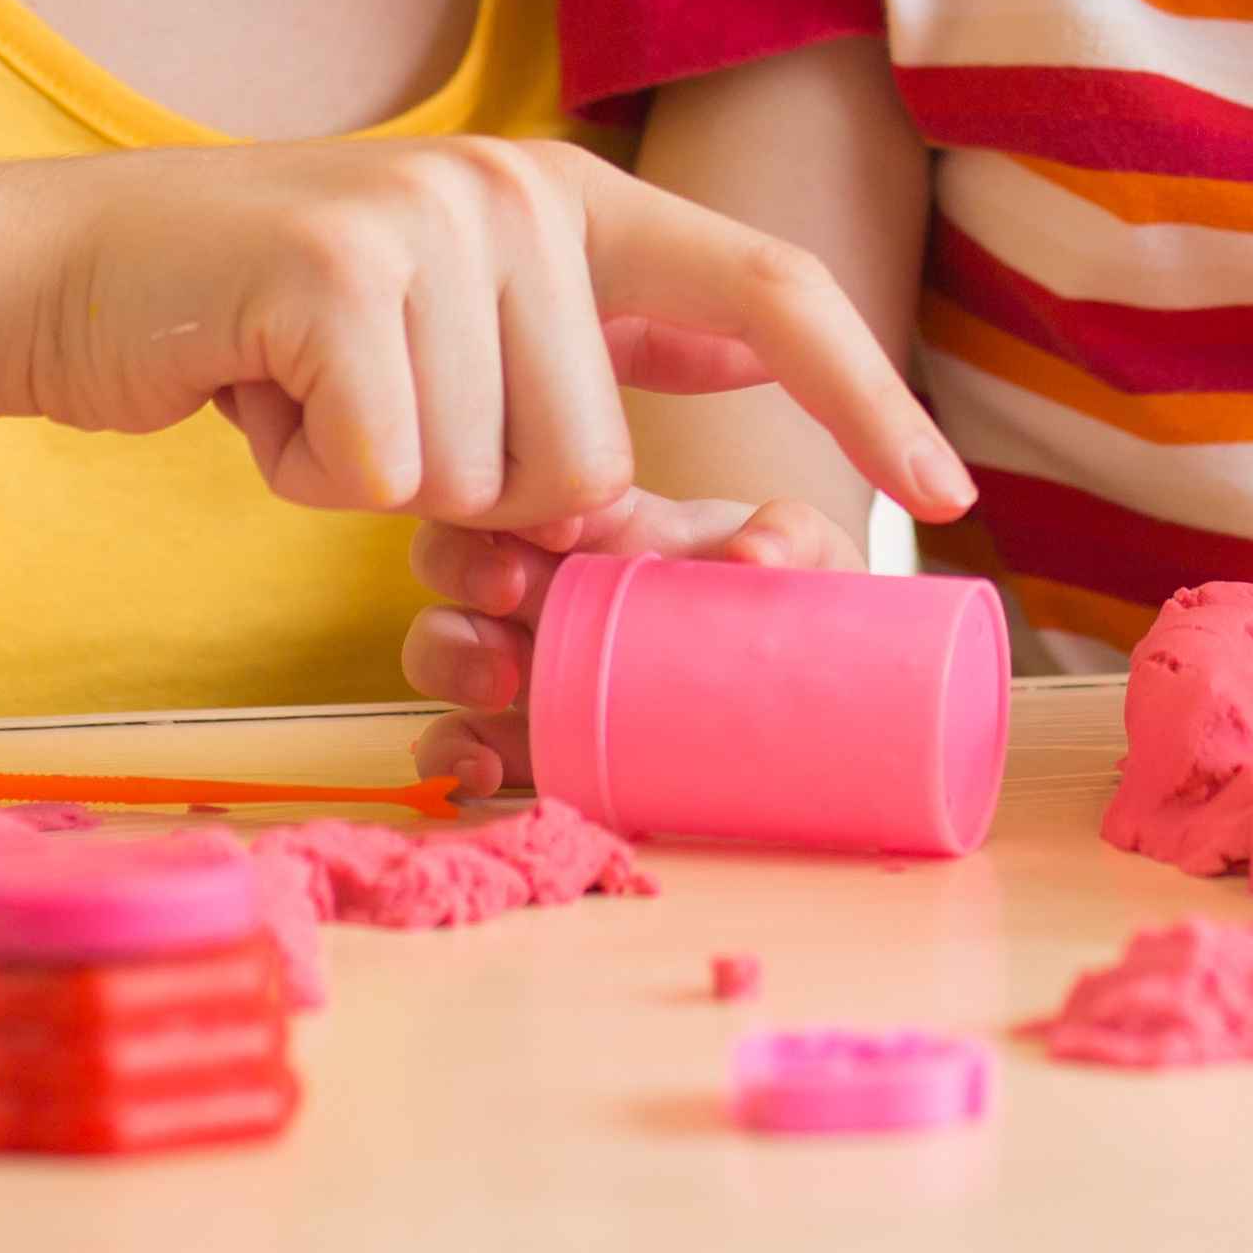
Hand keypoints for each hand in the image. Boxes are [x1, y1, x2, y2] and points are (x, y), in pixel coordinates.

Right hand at [20, 138, 974, 538]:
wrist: (73, 272)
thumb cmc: (273, 327)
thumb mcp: (455, 313)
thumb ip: (593, 334)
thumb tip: (749, 362)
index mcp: (571, 197)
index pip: (768, 286)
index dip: (866, 394)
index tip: (948, 494)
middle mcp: (519, 186)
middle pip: (598, 472)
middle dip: (484, 501)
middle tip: (383, 422)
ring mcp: (430, 220)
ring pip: (495, 487)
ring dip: (390, 487)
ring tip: (316, 396)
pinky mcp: (336, 277)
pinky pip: (388, 478)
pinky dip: (311, 476)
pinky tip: (262, 400)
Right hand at [400, 491, 861, 795]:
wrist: (814, 721)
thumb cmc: (798, 618)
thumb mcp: (814, 560)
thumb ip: (794, 536)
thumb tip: (752, 556)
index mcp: (605, 526)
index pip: (527, 484)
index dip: (522, 492)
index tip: (563, 524)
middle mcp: (550, 590)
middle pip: (454, 551)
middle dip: (461, 563)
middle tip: (510, 591)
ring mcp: (530, 668)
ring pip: (438, 640)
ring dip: (447, 652)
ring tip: (501, 680)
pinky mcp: (527, 746)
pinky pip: (453, 744)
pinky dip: (446, 754)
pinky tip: (482, 768)